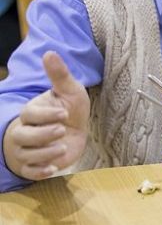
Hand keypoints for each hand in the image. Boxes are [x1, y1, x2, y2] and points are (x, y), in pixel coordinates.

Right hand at [2, 52, 90, 180]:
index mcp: (30, 112)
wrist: (73, 132)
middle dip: (43, 134)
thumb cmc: (68, 110)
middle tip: (62, 130)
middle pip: (24, 136)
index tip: (64, 113)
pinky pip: (30, 172)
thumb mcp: (69, 92)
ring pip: (27, 154)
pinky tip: (53, 168)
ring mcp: (27, 150)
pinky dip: (40, 172)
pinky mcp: (34, 166)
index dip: (46, 115)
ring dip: (46, 152)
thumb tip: (49, 52)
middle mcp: (24, 131)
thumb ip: (59, 75)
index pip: (30, 114)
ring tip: (63, 147)